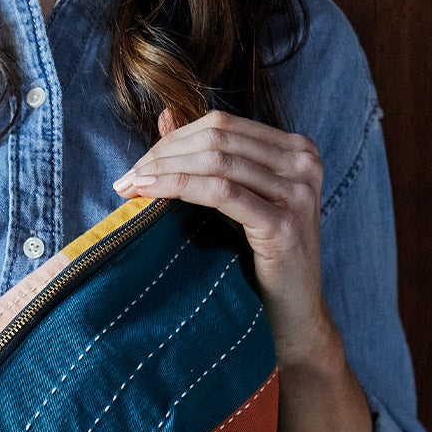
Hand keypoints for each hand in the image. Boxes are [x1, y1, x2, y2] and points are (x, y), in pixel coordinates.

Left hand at [113, 107, 335, 365]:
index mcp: (296, 150)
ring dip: (164, 171)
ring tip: (130, 187)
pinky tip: (150, 196)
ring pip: (216, 161)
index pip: (222, 125)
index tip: (137, 165)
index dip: (172, 139)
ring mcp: (298, 193)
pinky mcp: (283, 225)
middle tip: (127, 178)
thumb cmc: (260, 261)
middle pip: (216, 138)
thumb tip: (165, 115)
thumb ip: (207, 158)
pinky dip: (179, 188)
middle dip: (163, 155)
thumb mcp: (237, 201)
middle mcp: (304, 164)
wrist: (292, 316)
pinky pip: (220, 193)